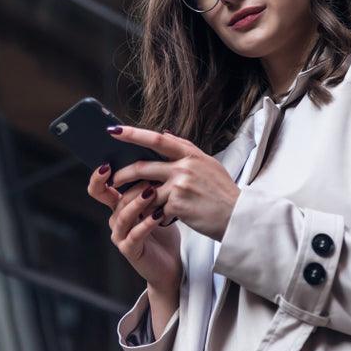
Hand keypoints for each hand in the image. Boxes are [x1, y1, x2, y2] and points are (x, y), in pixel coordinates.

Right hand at [87, 165, 180, 295]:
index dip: (98, 177)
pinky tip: (159, 215)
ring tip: (153, 192)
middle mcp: (115, 219)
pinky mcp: (130, 250)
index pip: (99, 189)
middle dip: (125, 185)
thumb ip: (150, 183)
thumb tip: (154, 155)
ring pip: (123, 215)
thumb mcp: (157, 202)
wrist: (171, 262)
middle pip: (110, 199)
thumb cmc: (164, 230)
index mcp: (118, 205)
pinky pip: (135, 234)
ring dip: (138, 202)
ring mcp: (120, 236)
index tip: (107, 163)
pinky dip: (147, 223)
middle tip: (141, 174)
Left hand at [106, 126, 240, 241]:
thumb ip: (186, 150)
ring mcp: (180, 185)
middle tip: (112, 177)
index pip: (157, 139)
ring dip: (133, 197)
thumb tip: (165, 134)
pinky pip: (156, 208)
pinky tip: (154, 219)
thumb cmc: (222, 192)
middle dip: (123, 173)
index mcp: (191, 154)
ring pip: (145, 189)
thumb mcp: (208, 164)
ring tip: (124, 202)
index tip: (115, 131)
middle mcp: (184, 167)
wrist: (237, 216)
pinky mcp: (177, 204)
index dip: (134, 134)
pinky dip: (152, 214)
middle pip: (143, 166)